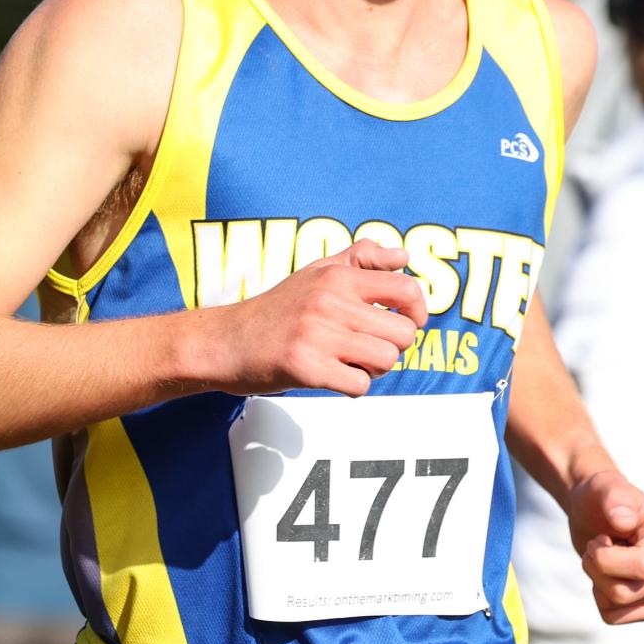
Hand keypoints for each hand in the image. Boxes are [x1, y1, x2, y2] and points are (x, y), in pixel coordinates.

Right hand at [201, 238, 427, 397]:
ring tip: (350, 361)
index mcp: (337, 276)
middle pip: (404, 333)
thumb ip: (360, 259)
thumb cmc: (275, 309)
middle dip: (393, 347)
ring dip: (374, 368)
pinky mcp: (307, 368)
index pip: (406, 289)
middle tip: (368, 348)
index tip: (406, 322)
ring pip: (386, 360)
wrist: (226, 341)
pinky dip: (353, 386)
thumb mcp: (315, 272)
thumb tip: (403, 257)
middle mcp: (330, 301)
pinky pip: (360, 385)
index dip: (417, 311)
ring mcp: (318, 335)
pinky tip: (333, 376)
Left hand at [568, 469, 643, 623]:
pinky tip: (605, 575)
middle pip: (628, 591)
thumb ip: (614, 497)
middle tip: (596, 545)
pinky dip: (599, 598)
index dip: (607, 559)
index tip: (597, 538)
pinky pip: (615, 617)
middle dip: (597, 568)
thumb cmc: (600, 497)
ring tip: (602, 558)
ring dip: (597, 581)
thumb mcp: (603, 487)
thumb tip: (625, 520)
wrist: (593, 510)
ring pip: (620, 606)